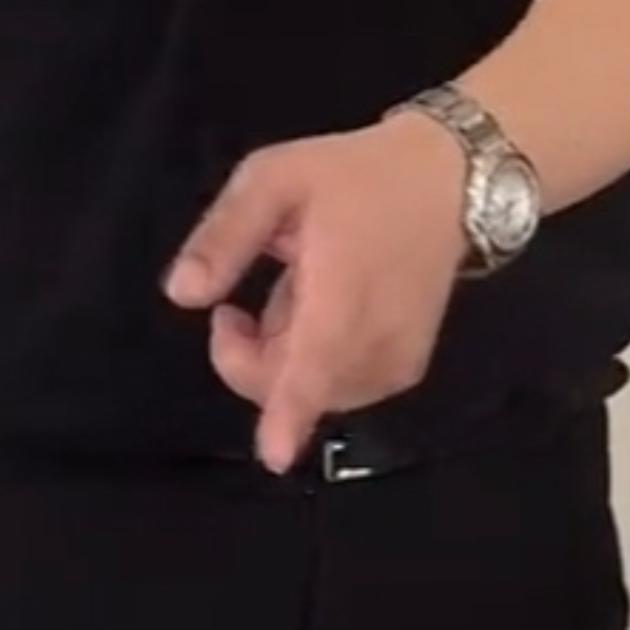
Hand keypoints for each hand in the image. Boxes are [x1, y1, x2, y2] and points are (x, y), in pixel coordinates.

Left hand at [165, 112, 469, 473]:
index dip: (290, 416)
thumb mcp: (275, 178)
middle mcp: (377, 340)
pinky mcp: (407, 369)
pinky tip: (326, 313)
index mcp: (343, 293)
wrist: (448, 179)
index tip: (274, 454)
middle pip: (292, 389)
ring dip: (283, 358)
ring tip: (297, 294)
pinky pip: (340, 389)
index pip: (313, 368)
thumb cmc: (356, 174)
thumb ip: (224, 236)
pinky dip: (317, 363)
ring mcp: (398, 361)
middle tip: (240, 304)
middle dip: (250, 357)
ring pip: (313, 394)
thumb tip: (181, 294)